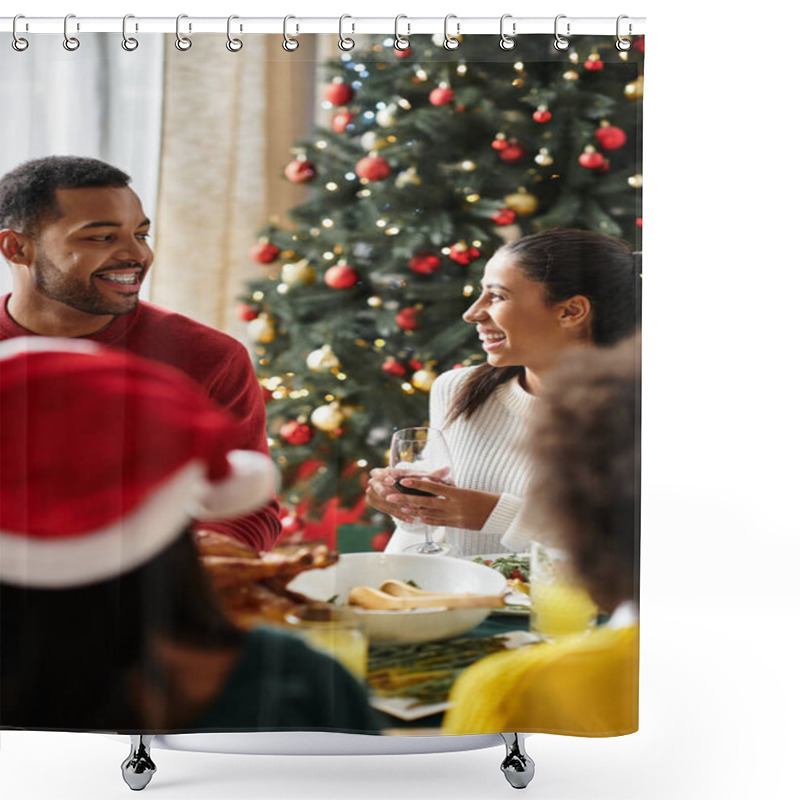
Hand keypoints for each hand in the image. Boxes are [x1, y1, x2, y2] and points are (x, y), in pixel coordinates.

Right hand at [366, 467, 415, 522]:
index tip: (392, 482)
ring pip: (387, 504)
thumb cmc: (402, 476)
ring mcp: (372, 495)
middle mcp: (372, 483)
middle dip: (396, 497)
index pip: (377, 475)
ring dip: (401, 508)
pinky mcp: (376, 504)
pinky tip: (411, 519)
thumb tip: (415, 478)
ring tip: (413, 511)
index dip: (384, 478)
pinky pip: (389, 511)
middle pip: (382, 492)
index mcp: (376, 472)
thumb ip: (409, 474)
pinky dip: (401, 515)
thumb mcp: (405, 472)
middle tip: (408, 501)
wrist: (396, 484)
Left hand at [369, 470, 499, 530]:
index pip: (432, 486)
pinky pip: (438, 522)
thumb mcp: (467, 490)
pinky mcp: (456, 525)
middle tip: (391, 496)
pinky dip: (426, 520)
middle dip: (406, 499)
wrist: (498, 514)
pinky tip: (417, 518)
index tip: (403, 480)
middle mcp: (453, 506)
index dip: (417, 483)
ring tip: (400, 508)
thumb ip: (451, 489)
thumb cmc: (484, 498)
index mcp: (456, 493)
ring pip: (429, 513)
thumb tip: (436, 482)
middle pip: (425, 502)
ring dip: (413, 510)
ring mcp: (453, 517)